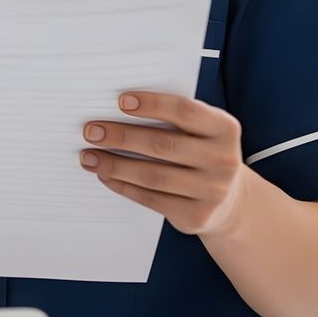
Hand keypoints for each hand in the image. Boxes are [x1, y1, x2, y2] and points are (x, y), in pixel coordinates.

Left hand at [81, 91, 252, 236]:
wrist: (229, 201)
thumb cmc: (202, 153)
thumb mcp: (201, 131)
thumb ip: (173, 119)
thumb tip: (116, 110)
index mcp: (224, 129)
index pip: (185, 111)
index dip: (152, 104)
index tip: (120, 100)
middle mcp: (223, 160)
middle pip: (163, 145)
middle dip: (122, 136)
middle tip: (91, 131)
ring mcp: (212, 191)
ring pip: (153, 176)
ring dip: (114, 165)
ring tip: (88, 156)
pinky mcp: (196, 216)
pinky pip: (150, 199)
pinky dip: (123, 186)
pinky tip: (104, 175)